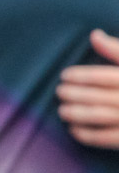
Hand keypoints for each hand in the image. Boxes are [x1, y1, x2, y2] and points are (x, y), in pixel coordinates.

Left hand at [59, 29, 118, 148]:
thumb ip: (116, 49)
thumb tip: (94, 35)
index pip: (104, 76)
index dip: (82, 75)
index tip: (65, 75)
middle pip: (98, 96)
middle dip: (75, 94)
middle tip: (59, 92)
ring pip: (99, 115)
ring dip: (76, 113)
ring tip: (62, 110)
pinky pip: (104, 137)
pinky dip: (86, 134)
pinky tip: (73, 129)